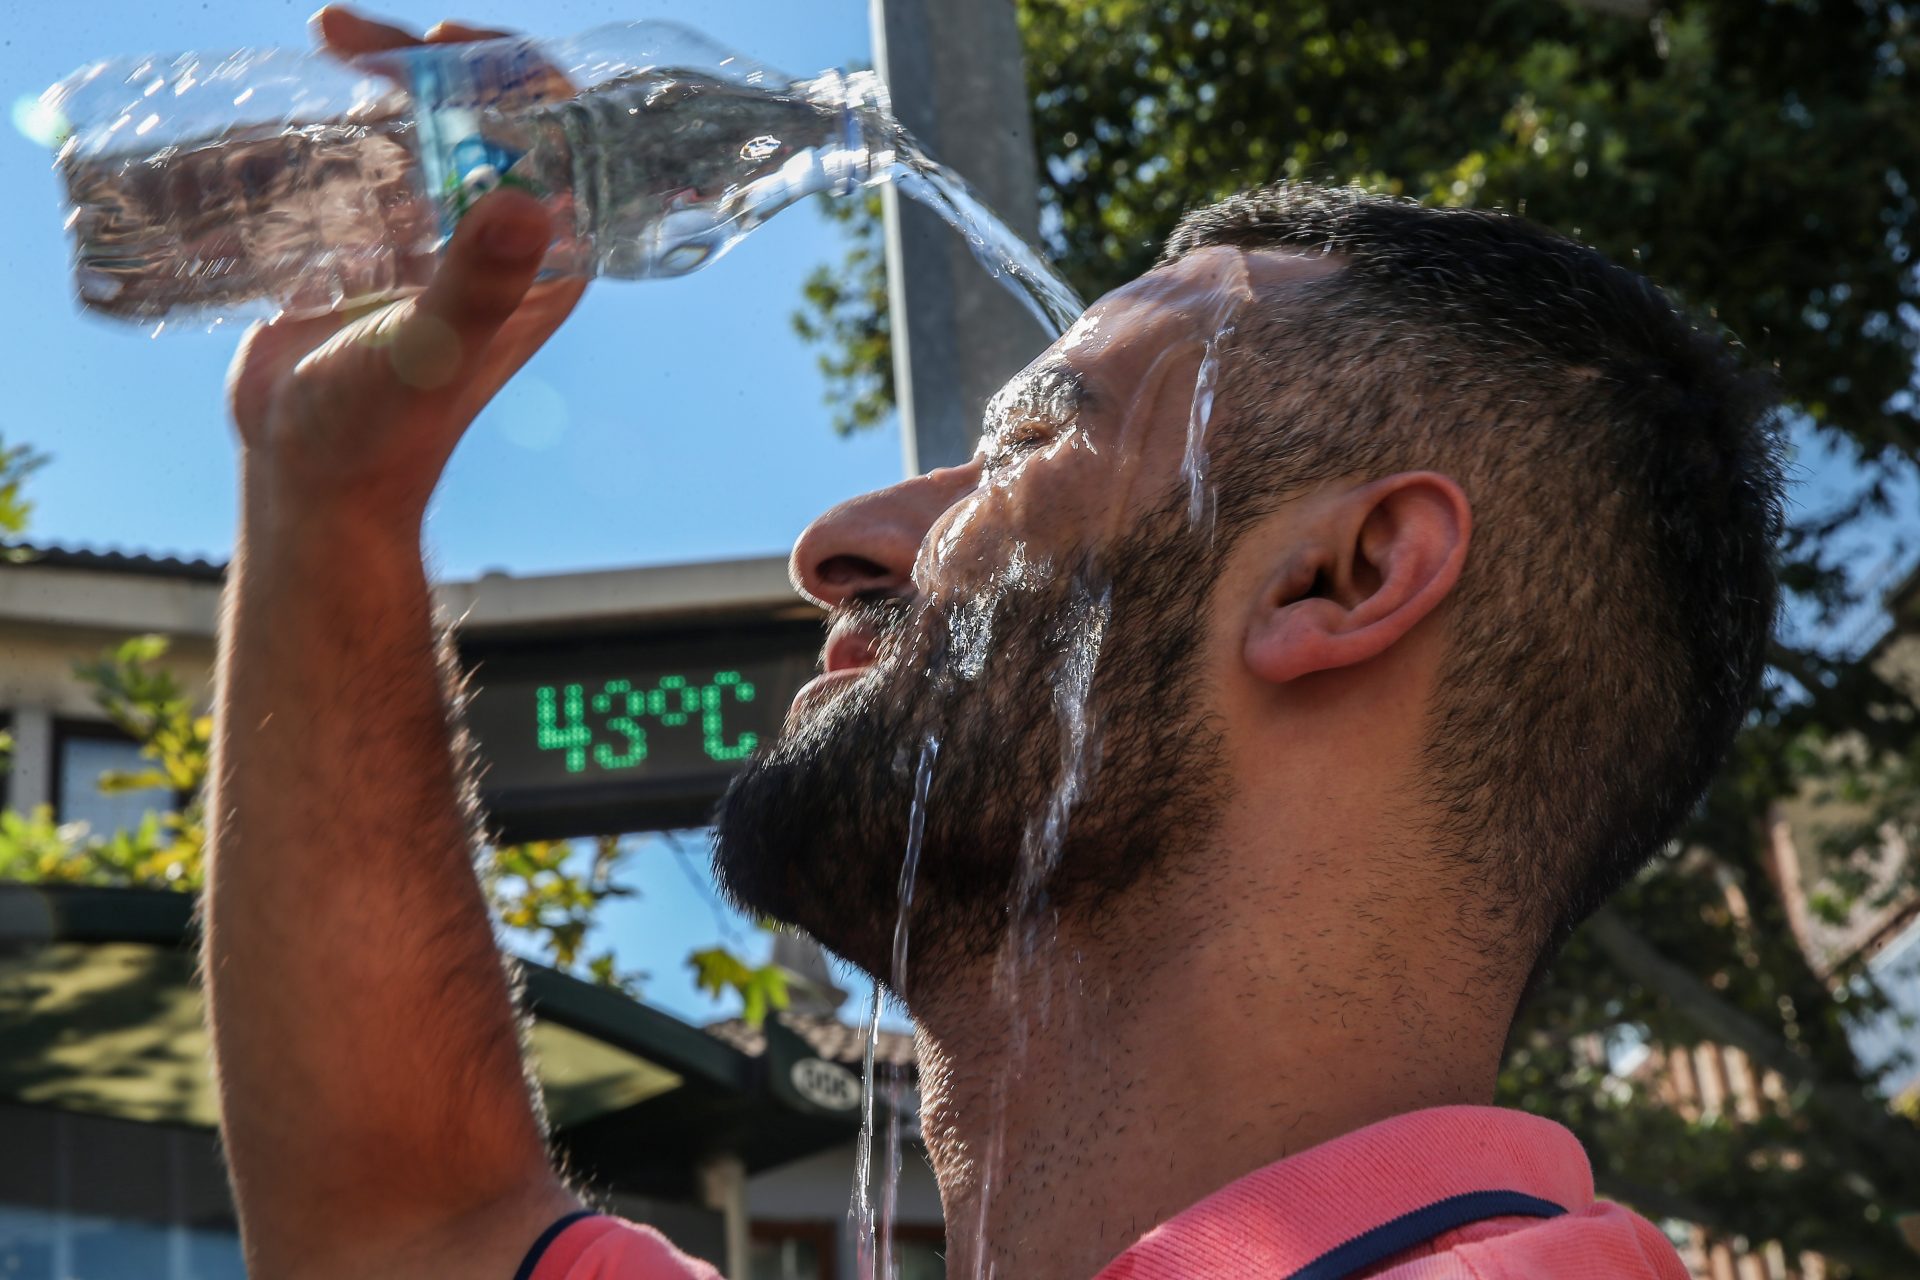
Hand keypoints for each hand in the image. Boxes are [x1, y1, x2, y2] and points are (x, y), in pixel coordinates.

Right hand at [226, 7, 585, 526]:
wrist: (309, 475)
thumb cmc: (382, 429)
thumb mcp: (432, 349)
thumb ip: (476, 284)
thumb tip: (519, 202)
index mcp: (543, 262)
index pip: (560, 140)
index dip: (516, 74)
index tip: (448, 39)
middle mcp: (495, 243)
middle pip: (484, 119)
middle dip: (428, 61)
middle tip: (351, 35)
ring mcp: (431, 240)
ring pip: (420, 130)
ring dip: (377, 81)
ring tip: (323, 44)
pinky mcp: (369, 246)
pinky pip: (364, 162)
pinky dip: (334, 123)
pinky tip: (297, 99)